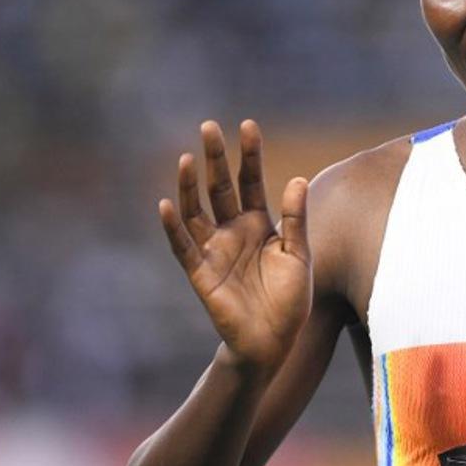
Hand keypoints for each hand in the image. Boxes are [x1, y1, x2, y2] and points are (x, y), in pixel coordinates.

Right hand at [158, 119, 312, 378]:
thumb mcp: (299, 255)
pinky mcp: (201, 273)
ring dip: (189, 185)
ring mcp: (215, 249)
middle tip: (208, 127)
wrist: (274, 340)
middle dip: (215, 158)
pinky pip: (183, 246)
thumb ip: (295, 219)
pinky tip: (166, 204)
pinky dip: (173, 226)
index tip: (247, 125)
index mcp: (260, 223)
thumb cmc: (290, 298)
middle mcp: (234, 231)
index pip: (251, 181)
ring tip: (185, 158)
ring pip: (197, 210)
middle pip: (221, 187)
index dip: (249, 155)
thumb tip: (297, 179)